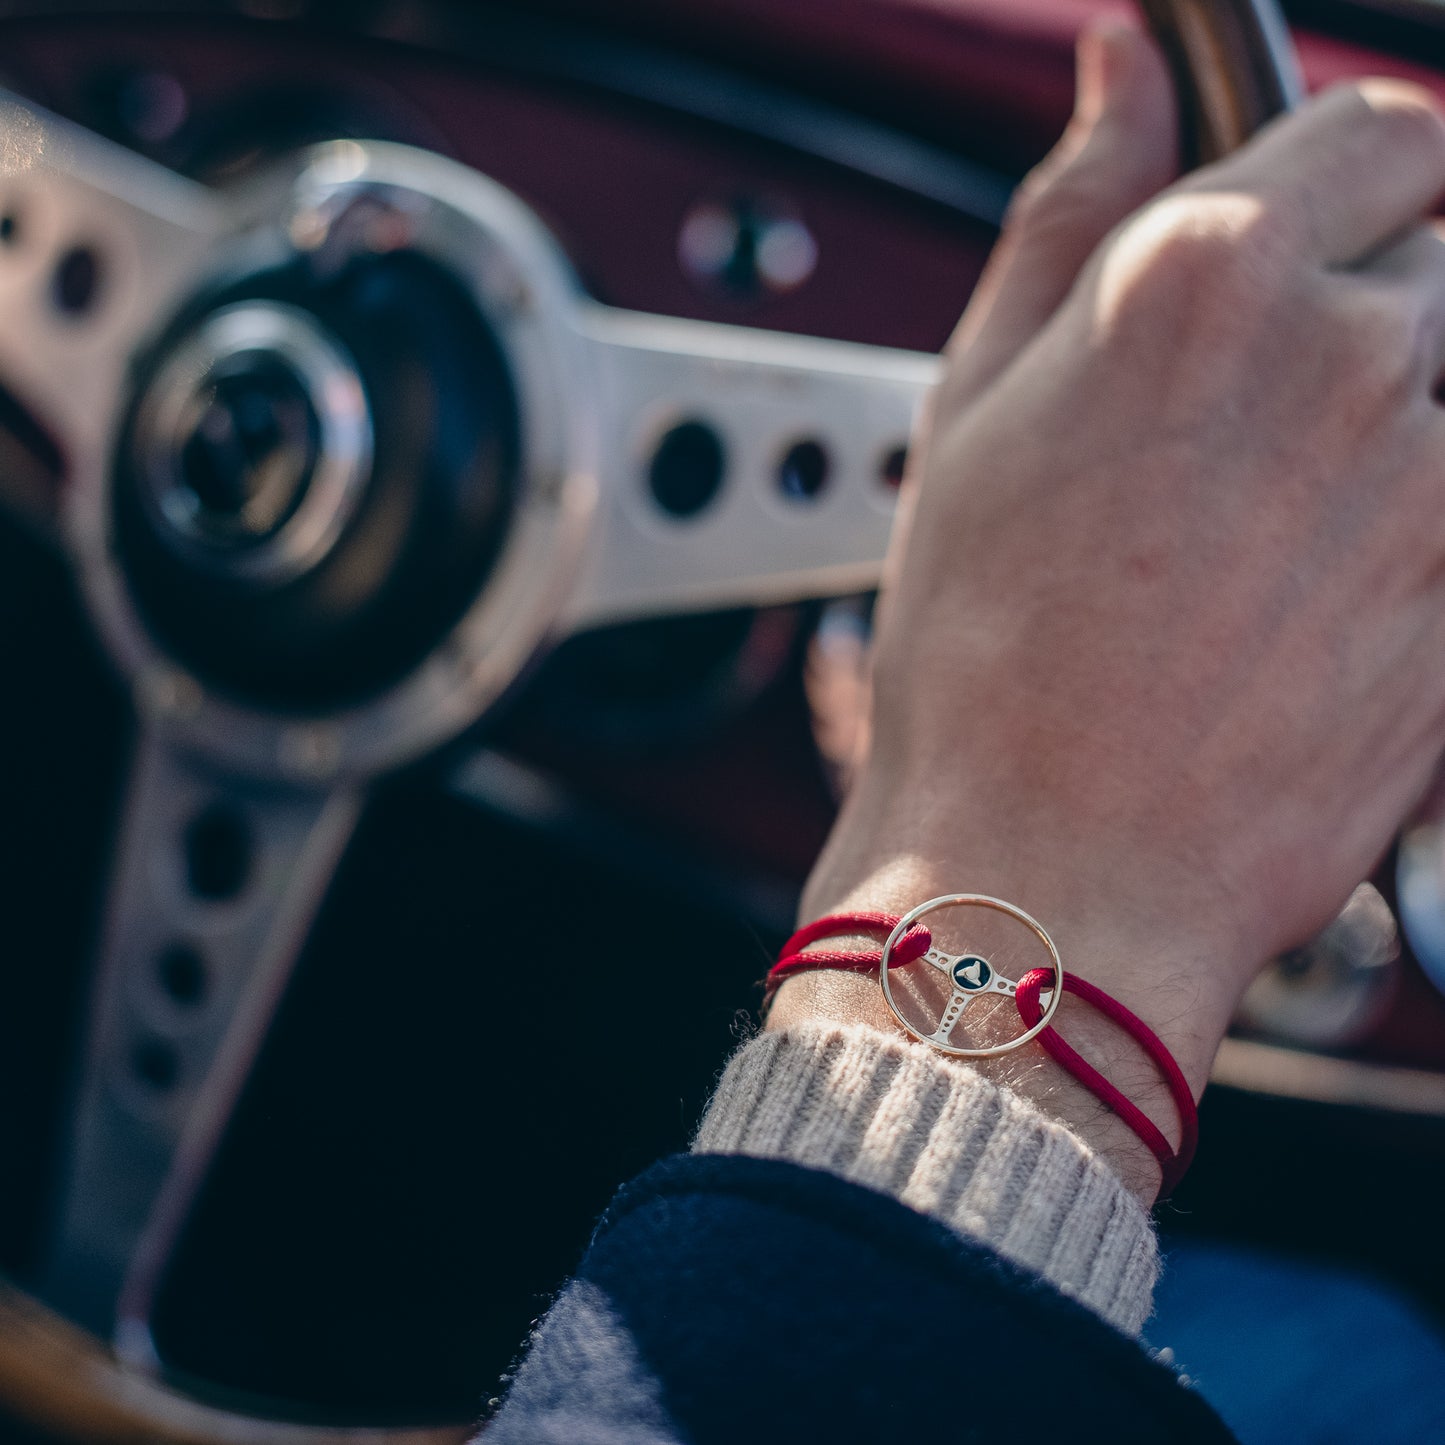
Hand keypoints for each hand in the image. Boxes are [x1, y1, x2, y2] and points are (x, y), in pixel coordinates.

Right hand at [774, 24, 1444, 1199]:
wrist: (1049, 862)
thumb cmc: (983, 657)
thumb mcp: (975, 406)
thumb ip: (1067, 207)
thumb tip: (1114, 64)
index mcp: (1206, 276)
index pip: (1376, 129)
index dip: (1344, 181)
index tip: (1317, 231)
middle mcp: (1347, 351)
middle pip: (1442, 250)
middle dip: (1370, 303)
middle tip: (1262, 420)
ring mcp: (1436, 478)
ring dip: (1400, 417)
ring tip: (1282, 525)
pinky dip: (1415, 523)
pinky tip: (1314, 596)